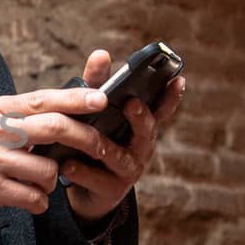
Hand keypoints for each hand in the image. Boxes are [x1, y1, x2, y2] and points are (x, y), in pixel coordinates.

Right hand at [0, 83, 117, 217]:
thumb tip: (54, 116)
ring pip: (48, 170)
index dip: (76, 99)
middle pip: (55, 128)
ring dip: (53, 181)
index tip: (102, 100)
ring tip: (41, 183)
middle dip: (86, 139)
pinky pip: (33, 198)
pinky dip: (38, 202)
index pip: (44, 99)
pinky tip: (29, 200)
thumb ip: (15, 116)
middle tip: (100, 148)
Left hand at [60, 48, 185, 224]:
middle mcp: (141, 148)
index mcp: (141, 127)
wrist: (84, 188)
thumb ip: (97, 85)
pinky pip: (97, 180)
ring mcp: (128, 171)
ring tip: (87, 134)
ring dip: (102, 144)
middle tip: (131, 103)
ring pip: (119, 156)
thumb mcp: (95, 112)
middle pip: (147, 132)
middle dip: (141, 117)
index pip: (161, 109)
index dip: (171, 96)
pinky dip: (82, 172)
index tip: (178, 79)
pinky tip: (67, 164)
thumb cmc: (94, 141)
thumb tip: (101, 54)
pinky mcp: (110, 190)